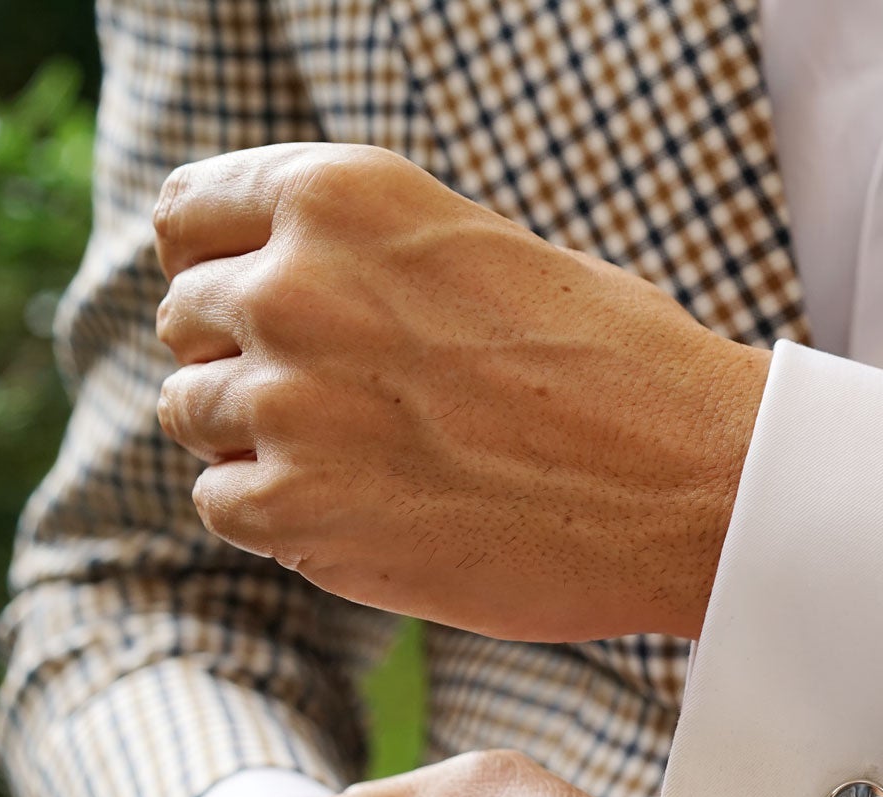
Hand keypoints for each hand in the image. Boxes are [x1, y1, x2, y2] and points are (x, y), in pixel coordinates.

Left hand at [152, 143, 769, 642]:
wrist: (694, 486)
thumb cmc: (626, 371)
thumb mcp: (492, 255)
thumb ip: (374, 262)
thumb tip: (288, 292)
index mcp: (344, 195)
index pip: (192, 214)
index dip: (219, 263)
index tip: (251, 305)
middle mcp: (293, 285)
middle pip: (188, 317)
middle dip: (246, 355)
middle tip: (339, 400)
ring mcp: (285, 400)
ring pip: (194, 413)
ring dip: (261, 438)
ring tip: (365, 461)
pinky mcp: (296, 509)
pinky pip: (224, 504)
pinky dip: (280, 515)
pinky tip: (368, 509)